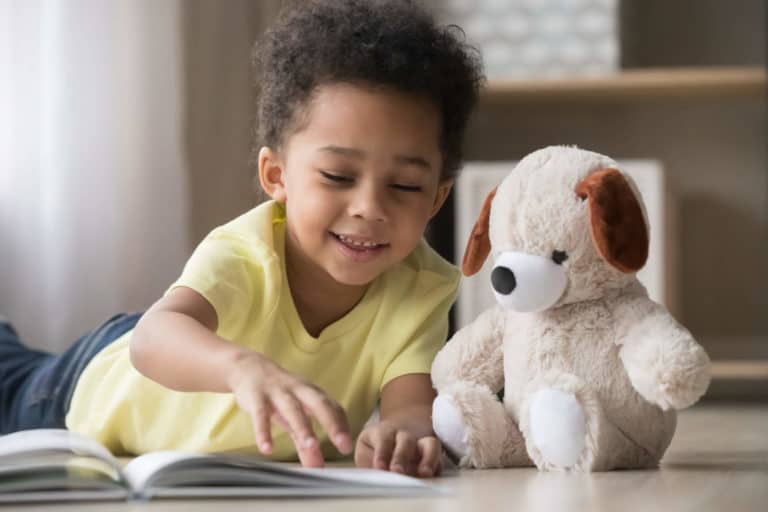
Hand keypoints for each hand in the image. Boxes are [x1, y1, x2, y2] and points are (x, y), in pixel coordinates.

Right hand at [227, 350, 352, 466]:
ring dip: (303, 427)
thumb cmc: (277, 394)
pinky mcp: (256, 397)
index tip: (347, 446)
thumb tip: (316, 466)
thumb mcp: (293, 415)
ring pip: (293, 408)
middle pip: (319, 404)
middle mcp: (298, 390)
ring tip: (311, 446)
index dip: (342, 425)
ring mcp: (278, 392)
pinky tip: (267, 448)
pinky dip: (264, 431)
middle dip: (332, 423)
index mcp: (311, 393)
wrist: (248, 368)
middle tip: (342, 444)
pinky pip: (261, 414)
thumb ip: (303, 442)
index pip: (333, 407)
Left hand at [354, 420, 441, 477]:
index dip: (382, 453)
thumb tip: (367, 480)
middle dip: (402, 457)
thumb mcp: (365, 452)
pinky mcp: (433, 455)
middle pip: (406, 441)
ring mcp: (422, 444)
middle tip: (398, 472)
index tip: (379, 467)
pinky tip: (434, 480)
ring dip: (428, 459)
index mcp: (384, 432)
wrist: (396, 435)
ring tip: (424, 474)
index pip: (383, 439)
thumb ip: (366, 464)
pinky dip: (437, 468)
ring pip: (430, 444)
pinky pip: (440, 459)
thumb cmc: (374, 449)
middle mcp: (405, 436)